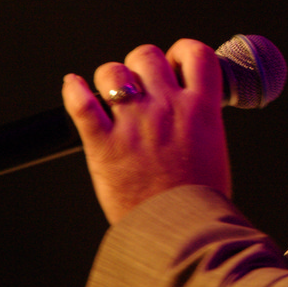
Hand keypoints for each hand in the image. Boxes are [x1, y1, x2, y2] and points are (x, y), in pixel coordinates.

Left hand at [62, 39, 231, 225]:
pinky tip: (72, 87)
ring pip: (112, 72)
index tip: (176, 63)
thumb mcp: (214, 150)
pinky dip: (73, 91)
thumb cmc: (201, 202)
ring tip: (109, 94)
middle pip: (147, 56)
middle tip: (140, 84)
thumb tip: (191, 110)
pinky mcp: (104, 145)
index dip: (183, 52)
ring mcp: (134, 124)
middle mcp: (168, 108)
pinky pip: (81, 104)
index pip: (197, 55)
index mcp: (201, 109)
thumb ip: (200, 123)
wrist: (183, 234)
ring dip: (108, 79)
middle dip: (140, 65)